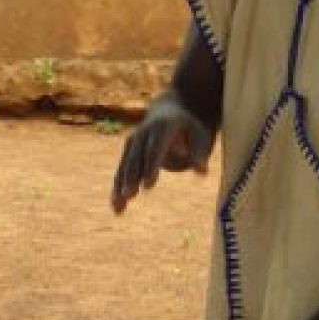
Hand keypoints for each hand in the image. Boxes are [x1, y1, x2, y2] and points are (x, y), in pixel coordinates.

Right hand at [111, 96, 212, 213]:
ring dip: (120, 186)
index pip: (155, 149)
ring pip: (125, 166)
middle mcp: (143, 132)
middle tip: (130, 196)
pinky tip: (116, 207)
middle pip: (136, 158)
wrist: (169, 112)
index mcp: (162, 127)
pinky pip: (121, 171)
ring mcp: (132, 141)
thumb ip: (199, 154)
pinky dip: (117, 188)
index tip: (148, 185)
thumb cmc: (189, 129)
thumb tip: (201, 171)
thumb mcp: (199, 137)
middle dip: (132, 178)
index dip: (151, 167)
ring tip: (118, 207)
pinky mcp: (127, 152)